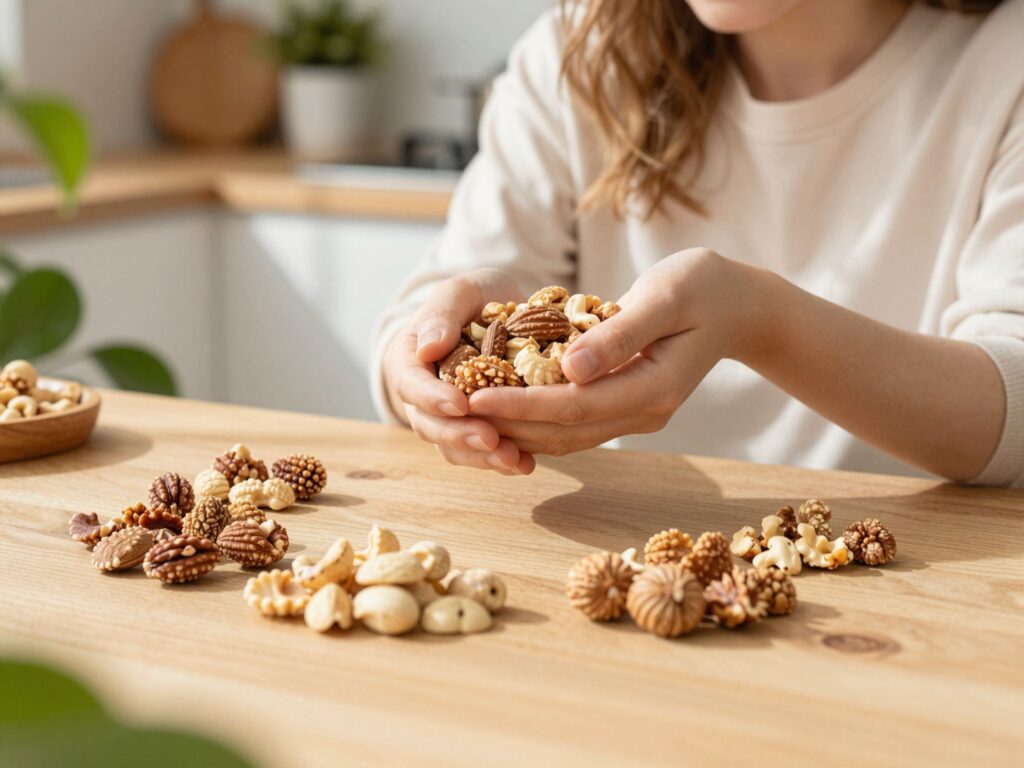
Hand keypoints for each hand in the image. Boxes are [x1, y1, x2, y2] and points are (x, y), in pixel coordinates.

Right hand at [382, 269, 536, 474]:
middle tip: (491, 439)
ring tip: (513, 460)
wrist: (501, 314)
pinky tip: (525, 464)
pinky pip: (479, 453)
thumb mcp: (461, 291)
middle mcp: (422, 394)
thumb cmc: (476, 298)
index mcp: (409, 359)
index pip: (410, 384)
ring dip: (481, 457)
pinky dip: (500, 461)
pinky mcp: (473, 430)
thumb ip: (442, 313)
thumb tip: (428, 348)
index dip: (432, 398)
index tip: (460, 404)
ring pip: (453, 446)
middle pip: (429, 424)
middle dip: (460, 435)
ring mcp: (446, 417)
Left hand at [468, 249, 766, 454]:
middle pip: (563, 431)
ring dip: (517, 427)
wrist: (739, 306)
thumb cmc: (703, 288)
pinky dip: (536, 418)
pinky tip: (503, 402)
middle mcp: (643, 412)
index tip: (473, 396)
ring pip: (566, 435)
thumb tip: (569, 368)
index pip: (574, 407)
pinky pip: (574, 423)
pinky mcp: (626, 406)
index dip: (520, 405)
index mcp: (653, 389)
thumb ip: (618, 334)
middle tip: (455, 408)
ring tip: (468, 410)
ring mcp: (635, 414)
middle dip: (507, 423)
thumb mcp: (666, 298)